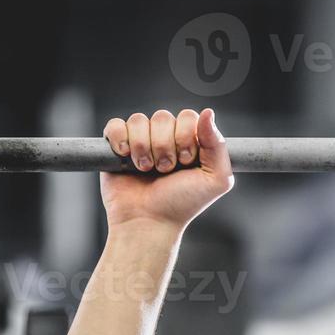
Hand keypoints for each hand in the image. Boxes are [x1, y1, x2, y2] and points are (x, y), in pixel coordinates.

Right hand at [100, 108, 234, 230]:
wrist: (148, 222)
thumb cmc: (182, 204)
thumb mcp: (215, 179)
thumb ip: (218, 145)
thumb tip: (208, 112)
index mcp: (189, 141)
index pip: (187, 117)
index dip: (185, 136)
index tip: (186, 162)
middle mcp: (164, 138)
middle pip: (163, 117)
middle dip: (164, 146)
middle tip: (165, 170)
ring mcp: (140, 141)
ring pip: (139, 120)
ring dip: (143, 148)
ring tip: (146, 170)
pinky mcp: (116, 147)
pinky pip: (115, 126)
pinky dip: (120, 139)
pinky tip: (125, 158)